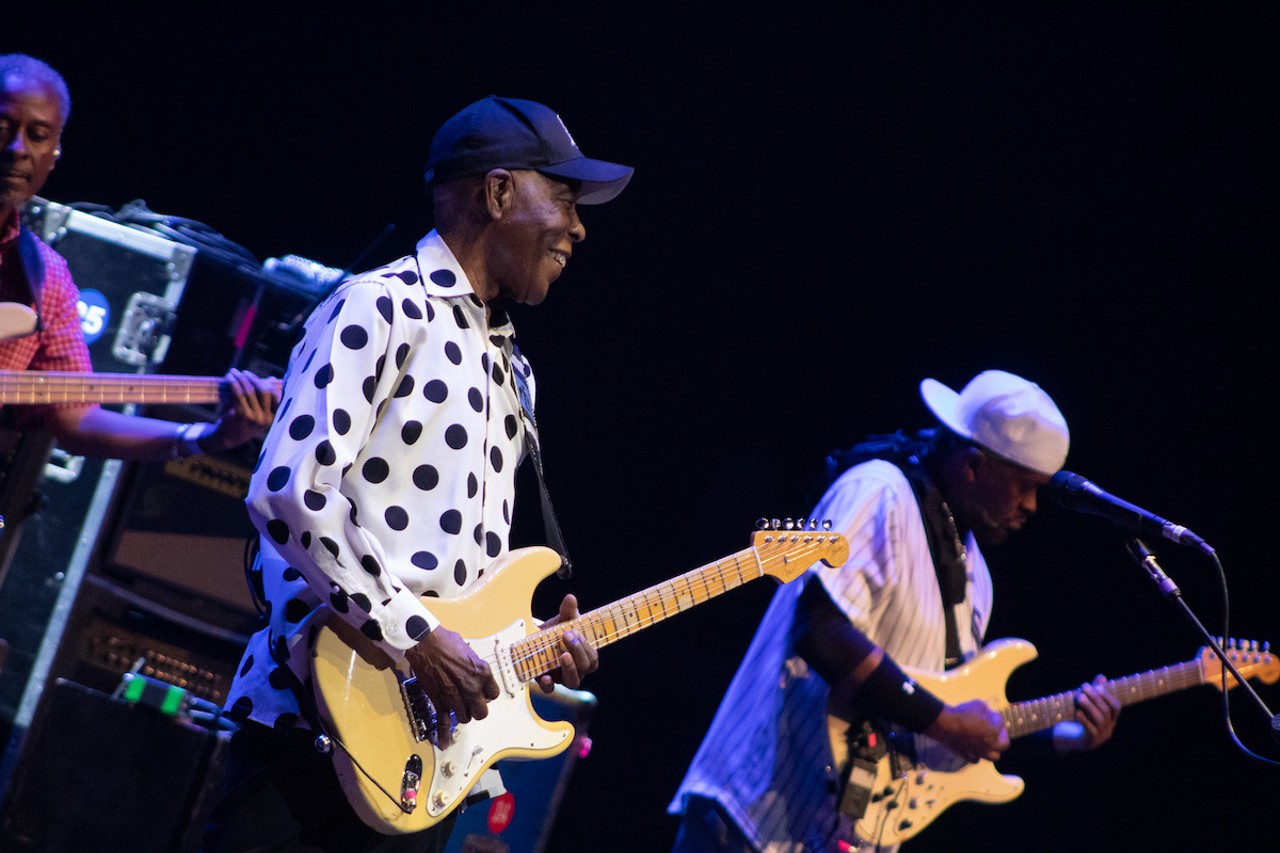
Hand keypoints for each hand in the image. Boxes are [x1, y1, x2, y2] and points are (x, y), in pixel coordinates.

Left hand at [208, 369, 280, 448]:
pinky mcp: (239, 415)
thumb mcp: (258, 412)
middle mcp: (266, 418)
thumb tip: (273, 379)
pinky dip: (232, 384)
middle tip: (242, 372)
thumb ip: (265, 397)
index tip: (253, 376)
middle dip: (251, 378)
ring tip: (233, 372)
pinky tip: (229, 379)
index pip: (275, 394)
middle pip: (263, 390)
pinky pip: (237, 394)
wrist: (228, 438)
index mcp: (273, 417)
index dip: (264, 382)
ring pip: (248, 390)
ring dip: (239, 378)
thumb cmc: (243, 422)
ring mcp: (253, 417)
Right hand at [403, 626, 500, 748]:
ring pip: (465, 718)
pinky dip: (443, 735)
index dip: (486, 693)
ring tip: (457, 706)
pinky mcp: (439, 702)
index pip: (493, 694)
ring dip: (462, 713)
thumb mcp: (469, 652)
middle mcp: (471, 687)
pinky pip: (443, 723)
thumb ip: (475, 668)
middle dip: (477, 708)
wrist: (424, 642)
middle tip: (471, 702)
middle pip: (482, 712)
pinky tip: (445, 742)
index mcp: (482, 673)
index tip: (482, 692)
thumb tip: (474, 674)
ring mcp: (455, 697)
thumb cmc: (445, 642)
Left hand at [535, 594, 598, 692]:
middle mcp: (576, 668)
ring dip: (570, 668)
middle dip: (578, 651)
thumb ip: (568, 611)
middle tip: (566, 636)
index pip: (592, 657)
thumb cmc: (556, 631)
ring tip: (563, 655)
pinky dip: (549, 684)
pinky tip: (545, 677)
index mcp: (584, 655)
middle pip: (585, 668)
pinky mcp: (546, 680)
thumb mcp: (563, 620)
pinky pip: (550, 689)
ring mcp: (562, 676)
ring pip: (573, 681)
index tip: (573, 631)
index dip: (585, 646)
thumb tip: (570, 598)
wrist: (537, 640)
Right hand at [926, 698, 1008, 762]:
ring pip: (994, 756)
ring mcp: (979, 752)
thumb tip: (988, 713)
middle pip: (1004, 744)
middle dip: (1002, 736)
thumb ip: (987, 710)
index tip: (991, 713)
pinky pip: (976, 759)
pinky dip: (977, 754)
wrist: (944, 724)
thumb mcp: (978, 704)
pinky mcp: (967, 755)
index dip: (996, 717)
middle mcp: (990, 744)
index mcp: (994, 731)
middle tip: (996, 730)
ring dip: (993, 748)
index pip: (1001, 723)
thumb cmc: (962, 713)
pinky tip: (973, 747)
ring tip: (988, 742)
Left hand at [1073, 674, 1120, 748]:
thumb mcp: (1084, 705)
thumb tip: (1102, 677)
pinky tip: (1077, 712)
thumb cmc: (1076, 719)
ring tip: (1079, 697)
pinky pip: (1091, 731)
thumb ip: (1094, 692)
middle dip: (1095, 697)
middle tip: (1084, 686)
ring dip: (1089, 706)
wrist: (1064, 740)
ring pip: (1100, 720)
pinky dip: (1084, 720)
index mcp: (1109, 720)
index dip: (1107, 695)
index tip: (1096, 685)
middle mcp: (1107, 729)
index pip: (1116, 707)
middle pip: (1106, 711)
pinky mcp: (1089, 742)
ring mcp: (1100, 737)